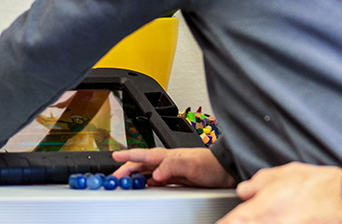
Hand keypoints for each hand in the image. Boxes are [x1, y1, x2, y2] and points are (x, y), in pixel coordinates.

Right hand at [111, 147, 237, 187]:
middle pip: (142, 164)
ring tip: (124, 181)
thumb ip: (173, 165)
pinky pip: (157, 180)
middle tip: (114, 177)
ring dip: (135, 176)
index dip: (128, 155)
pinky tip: (146, 186)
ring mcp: (172, 170)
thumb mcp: (192, 164)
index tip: (115, 156)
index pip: (144, 154)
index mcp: (169, 155)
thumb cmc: (213, 165)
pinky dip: (148, 183)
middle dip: (127, 169)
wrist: (227, 171)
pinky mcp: (178, 179)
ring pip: (148, 172)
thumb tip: (156, 172)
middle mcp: (168, 161)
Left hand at [218, 163, 341, 223]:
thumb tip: (245, 190)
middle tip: (259, 212)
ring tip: (278, 213)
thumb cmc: (317, 188)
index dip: (226, 221)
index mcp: (253, 215)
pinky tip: (290, 217)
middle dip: (246, 219)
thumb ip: (257, 183)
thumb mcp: (281, 174)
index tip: (230, 218)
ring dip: (266, 220)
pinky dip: (281, 222)